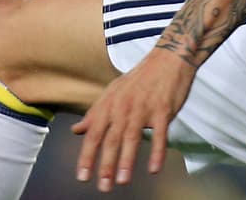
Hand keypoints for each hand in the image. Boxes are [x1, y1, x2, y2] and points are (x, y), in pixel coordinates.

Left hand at [72, 48, 195, 191]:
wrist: (169, 58)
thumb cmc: (140, 77)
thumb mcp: (112, 91)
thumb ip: (95, 113)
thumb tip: (77, 130)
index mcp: (109, 104)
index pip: (94, 134)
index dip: (87, 156)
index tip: (83, 177)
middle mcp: (124, 108)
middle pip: (112, 139)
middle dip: (105, 165)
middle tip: (102, 186)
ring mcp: (144, 109)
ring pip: (133, 138)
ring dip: (127, 161)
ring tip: (122, 181)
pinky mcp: (164, 110)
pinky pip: (161, 134)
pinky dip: (157, 151)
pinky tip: (154, 168)